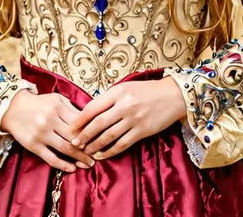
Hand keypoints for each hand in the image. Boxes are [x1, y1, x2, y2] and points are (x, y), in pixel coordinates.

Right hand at [0, 89, 94, 172]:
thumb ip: (71, 108)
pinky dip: (62, 165)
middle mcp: (50, 120)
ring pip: (65, 148)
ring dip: (79, 158)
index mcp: (57, 106)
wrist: (13, 108)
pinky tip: (72, 168)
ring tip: (89, 164)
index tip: (99, 138)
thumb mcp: (56, 99)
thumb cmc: (39, 103)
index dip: (90, 131)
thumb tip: (89, 119)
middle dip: (88, 147)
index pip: (78, 121)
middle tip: (98, 154)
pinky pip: (50, 158)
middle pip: (74, 136)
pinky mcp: (34, 145)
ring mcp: (41, 134)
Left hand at [68, 76, 186, 159]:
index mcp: (118, 92)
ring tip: (85, 151)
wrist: (172, 96)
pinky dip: (109, 151)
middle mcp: (124, 105)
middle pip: (98, 123)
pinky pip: (122, 144)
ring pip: (108, 136)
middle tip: (73, 142)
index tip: (71, 127)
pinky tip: (101, 155)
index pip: (93, 107)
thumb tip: (90, 112)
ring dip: (94, 145)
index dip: (80, 119)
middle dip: (84, 135)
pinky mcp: (142, 131)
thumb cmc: (146, 91)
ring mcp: (133, 119)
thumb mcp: (126, 88)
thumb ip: (109, 98)